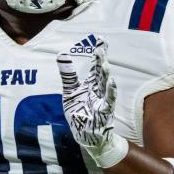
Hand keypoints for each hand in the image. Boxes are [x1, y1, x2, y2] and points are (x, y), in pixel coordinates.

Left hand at [56, 38, 127, 167]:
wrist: (86, 134)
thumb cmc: (79, 111)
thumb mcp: (70, 91)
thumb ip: (68, 74)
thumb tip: (61, 54)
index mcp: (91, 83)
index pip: (95, 65)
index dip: (98, 53)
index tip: (100, 39)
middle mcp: (98, 90)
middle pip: (101, 73)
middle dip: (101, 61)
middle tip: (100, 48)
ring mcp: (102, 100)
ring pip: (105, 86)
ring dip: (105, 76)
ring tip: (104, 64)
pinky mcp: (103, 112)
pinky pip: (108, 102)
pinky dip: (110, 93)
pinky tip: (112, 83)